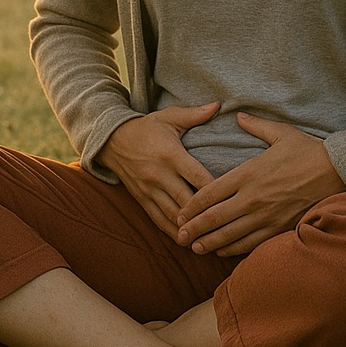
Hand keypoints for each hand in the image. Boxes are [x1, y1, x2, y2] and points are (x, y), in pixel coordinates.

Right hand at [97, 103, 218, 238]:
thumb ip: (195, 114)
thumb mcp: (168, 117)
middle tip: (228, 226)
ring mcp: (149, 190)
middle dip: (205, 215)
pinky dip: (173, 232)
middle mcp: (159, 175)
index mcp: (171, 155)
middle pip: (187, 201)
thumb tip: (219, 105)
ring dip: (191, 228)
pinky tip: (188, 240)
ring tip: (211, 238)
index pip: (197, 177)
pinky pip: (158, 220)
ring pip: (173, 215)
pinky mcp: (142, 199)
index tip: (234, 199)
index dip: (216, 191)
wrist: (111, 140)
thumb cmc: (146, 127)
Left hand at [174, 112, 345, 256]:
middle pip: (213, 218)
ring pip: (229, 235)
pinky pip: (250, 243)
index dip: (191, 206)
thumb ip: (255, 125)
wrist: (339, 171)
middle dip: (193, 229)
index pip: (209, 193)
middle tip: (179, 237)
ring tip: (194, 248)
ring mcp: (265, 216)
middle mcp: (252, 198)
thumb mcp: (280, 133)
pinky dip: (233, 249)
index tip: (180, 213)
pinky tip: (222, 250)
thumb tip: (237, 115)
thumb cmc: (309, 151)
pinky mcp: (279, 228)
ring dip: (209, 243)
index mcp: (247, 173)